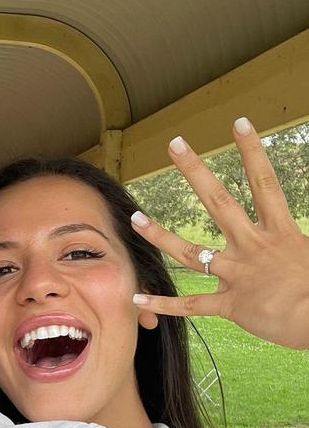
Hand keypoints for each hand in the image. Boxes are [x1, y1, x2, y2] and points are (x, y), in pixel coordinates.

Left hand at [131, 117, 308, 349]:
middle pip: (219, 203)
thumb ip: (296, 239)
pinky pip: (190, 304)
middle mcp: (252, 247)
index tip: (238, 122)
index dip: (252, 151)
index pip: (265, 182)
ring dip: (160, 235)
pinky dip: (163, 303)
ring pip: (190, 252)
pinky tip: (137, 297)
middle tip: (174, 144)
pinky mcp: (229, 305)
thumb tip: (297, 234)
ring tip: (135, 218)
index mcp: (279, 232)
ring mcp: (237, 275)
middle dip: (195, 171)